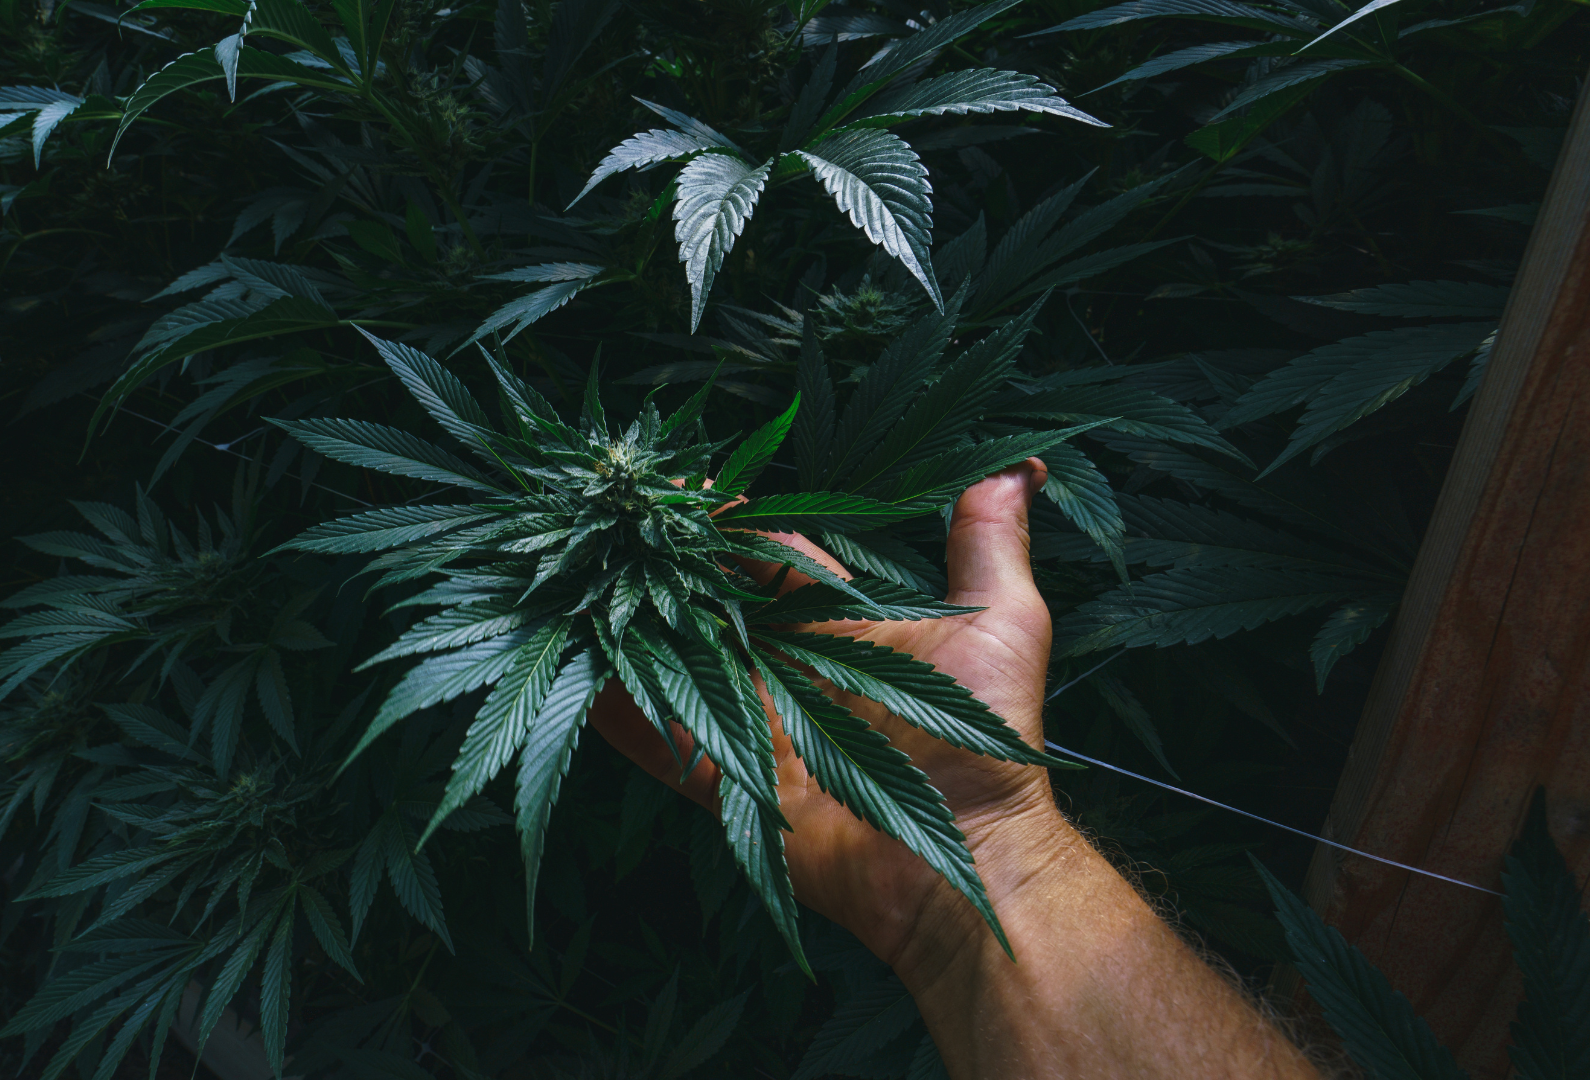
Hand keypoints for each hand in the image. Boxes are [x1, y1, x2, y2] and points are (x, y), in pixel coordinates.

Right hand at [587, 460, 1068, 966]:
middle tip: (614, 522)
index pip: (769, 554)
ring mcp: (752, 722)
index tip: (689, 486)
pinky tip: (577, 675)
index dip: (733, 521)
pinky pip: (656, 741)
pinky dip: (615, 713)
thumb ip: (990, 543)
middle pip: (711, 602)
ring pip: (674, 663)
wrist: (971, 856)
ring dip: (628, 628)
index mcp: (837, 625)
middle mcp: (786, 668)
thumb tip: (1025, 463)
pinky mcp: (727, 779)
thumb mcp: (1004, 621)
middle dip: (666, 564)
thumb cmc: (991, 739)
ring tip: (572, 583)